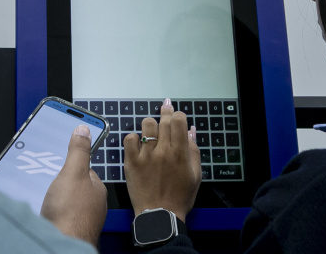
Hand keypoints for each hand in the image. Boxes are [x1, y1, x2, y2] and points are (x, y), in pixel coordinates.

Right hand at [41, 125, 107, 247]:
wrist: (63, 243)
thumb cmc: (70, 212)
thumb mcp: (72, 172)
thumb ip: (78, 151)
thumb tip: (84, 128)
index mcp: (97, 189)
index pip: (85, 171)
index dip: (71, 166)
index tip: (59, 163)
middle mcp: (93, 206)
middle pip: (75, 187)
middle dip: (61, 185)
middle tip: (48, 183)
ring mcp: (83, 220)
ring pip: (67, 203)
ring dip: (56, 200)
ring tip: (46, 199)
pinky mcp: (71, 231)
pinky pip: (61, 217)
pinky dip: (54, 214)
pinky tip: (46, 214)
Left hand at [124, 99, 200, 220]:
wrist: (160, 215)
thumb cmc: (180, 196)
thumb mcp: (195, 175)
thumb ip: (193, 150)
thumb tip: (191, 130)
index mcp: (180, 153)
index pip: (178, 120)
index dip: (177, 115)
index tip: (176, 116)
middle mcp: (163, 151)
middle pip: (163, 120)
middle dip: (165, 113)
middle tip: (165, 110)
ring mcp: (145, 155)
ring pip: (146, 125)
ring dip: (150, 125)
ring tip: (152, 132)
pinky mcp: (131, 162)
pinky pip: (129, 139)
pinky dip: (134, 138)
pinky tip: (139, 143)